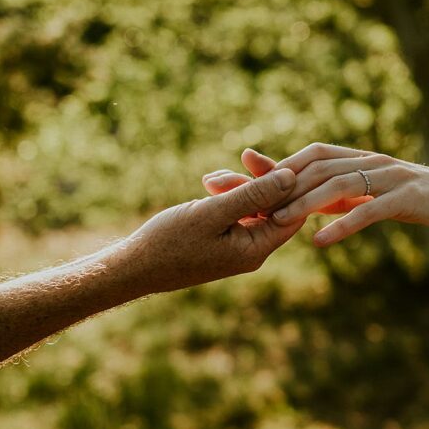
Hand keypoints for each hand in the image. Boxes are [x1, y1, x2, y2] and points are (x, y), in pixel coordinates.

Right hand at [107, 168, 304, 294]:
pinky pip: (239, 211)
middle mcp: (254, 250)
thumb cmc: (169, 241)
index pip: (293, 212)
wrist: (135, 266)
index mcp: (256, 249)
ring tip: (209, 181)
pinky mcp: (226, 239)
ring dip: (236, 186)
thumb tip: (291, 177)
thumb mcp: (212, 212)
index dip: (284, 183)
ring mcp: (240, 246)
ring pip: (255, 205)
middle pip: (275, 206)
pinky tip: (208, 185)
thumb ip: (253, 195)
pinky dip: (226, 195)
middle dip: (254, 182)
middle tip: (231, 166)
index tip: (258, 162)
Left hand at [205, 143, 428, 246]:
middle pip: (312, 166)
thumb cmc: (421, 202)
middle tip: (234, 194)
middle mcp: (368, 161)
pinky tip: (320, 242)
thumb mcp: (374, 196)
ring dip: (302, 202)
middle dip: (272, 180)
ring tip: (274, 222)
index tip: (229, 174)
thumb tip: (302, 207)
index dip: (269, 165)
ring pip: (336, 183)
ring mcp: (388, 177)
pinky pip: (369, 210)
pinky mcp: (407, 197)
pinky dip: (343, 225)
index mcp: (358, 158)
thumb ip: (340, 196)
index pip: (306, 156)